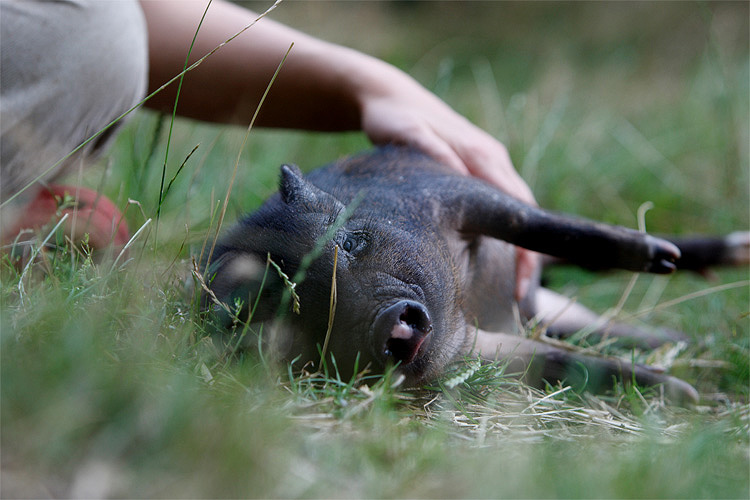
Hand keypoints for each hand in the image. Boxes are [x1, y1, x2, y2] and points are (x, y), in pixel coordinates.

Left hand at [359, 81, 539, 299]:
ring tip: (510, 285)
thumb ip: (433, 153)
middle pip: (523, 210)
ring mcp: (486, 163)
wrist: (388, 97)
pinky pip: (497, 202)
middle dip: (526, 253)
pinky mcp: (474, 168)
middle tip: (518, 296)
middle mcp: (492, 159)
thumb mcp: (408, 134)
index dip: (524, 245)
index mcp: (482, 154)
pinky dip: (501, 230)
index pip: (517, 205)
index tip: (522, 280)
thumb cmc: (395, 118)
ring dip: (516, 244)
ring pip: (513, 208)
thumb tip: (458, 178)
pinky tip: (491, 255)